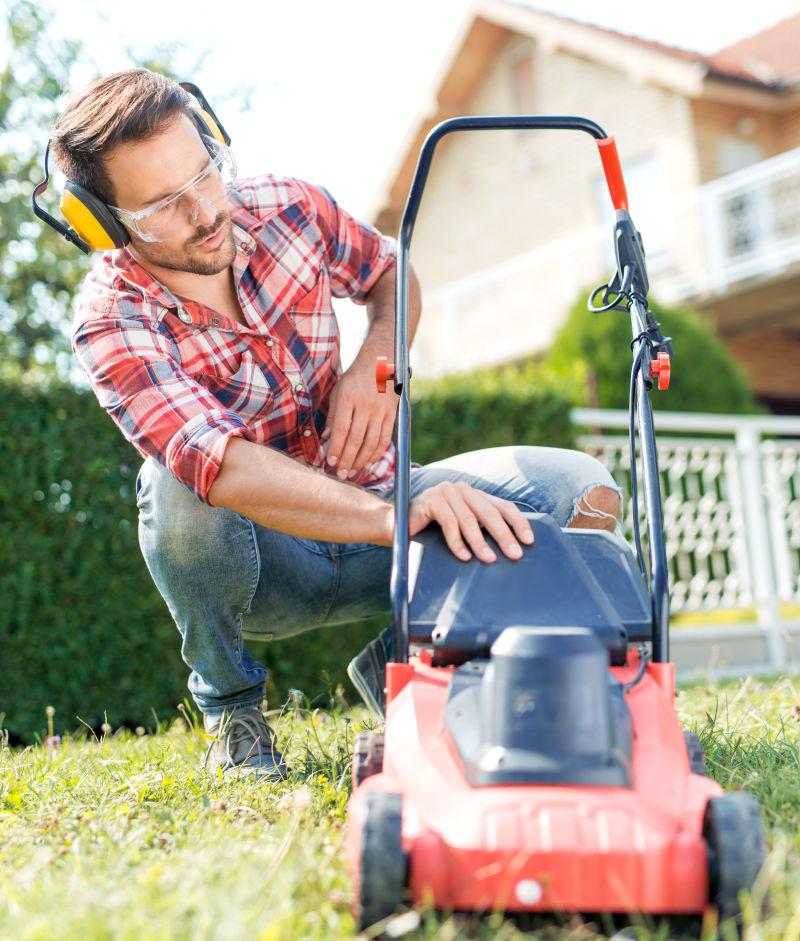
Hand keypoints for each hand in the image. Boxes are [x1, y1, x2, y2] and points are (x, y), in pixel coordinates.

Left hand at [324, 359, 398, 479]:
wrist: (381, 363)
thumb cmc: (355, 379)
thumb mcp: (338, 391)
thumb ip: (333, 416)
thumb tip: (326, 438)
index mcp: (348, 398)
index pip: (342, 429)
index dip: (336, 449)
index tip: (330, 463)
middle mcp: (366, 405)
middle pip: (356, 439)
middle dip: (347, 460)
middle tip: (340, 475)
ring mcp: (381, 411)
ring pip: (371, 443)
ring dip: (361, 461)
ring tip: (352, 472)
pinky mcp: (392, 414)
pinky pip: (384, 439)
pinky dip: (376, 454)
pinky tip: (367, 462)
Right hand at [407, 481, 534, 562]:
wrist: (396, 526)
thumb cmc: (433, 532)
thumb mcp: (463, 530)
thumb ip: (481, 531)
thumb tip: (511, 549)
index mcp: (475, 495)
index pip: (503, 506)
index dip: (518, 523)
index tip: (529, 541)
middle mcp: (463, 490)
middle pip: (489, 513)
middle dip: (504, 535)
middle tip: (515, 554)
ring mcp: (446, 492)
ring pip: (469, 519)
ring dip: (480, 542)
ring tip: (490, 559)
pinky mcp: (430, 500)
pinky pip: (448, 523)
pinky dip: (457, 542)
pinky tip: (464, 557)